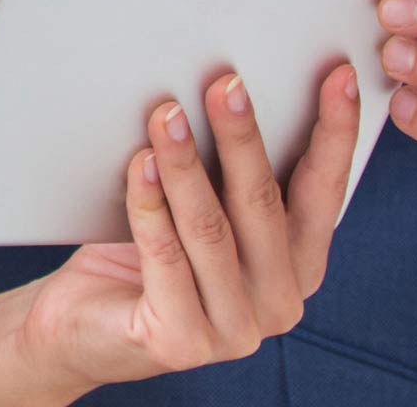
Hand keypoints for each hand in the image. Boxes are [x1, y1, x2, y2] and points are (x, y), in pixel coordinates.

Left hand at [13, 65, 361, 399]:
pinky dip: (150, 207)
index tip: (337, 76)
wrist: (80, 328)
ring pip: (211, 229)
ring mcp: (235, 330)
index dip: (334, 135)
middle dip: (244, 137)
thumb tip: (226, 86)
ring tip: (166, 113)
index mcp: (298, 266)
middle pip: (264, 204)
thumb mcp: (196, 211)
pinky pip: (165, 258)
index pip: (325, 193)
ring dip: (186, 165)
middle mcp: (279, 301)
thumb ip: (222, 174)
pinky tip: (139, 164)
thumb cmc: (142, 255)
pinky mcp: (181, 341)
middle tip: (225, 83)